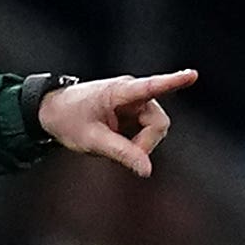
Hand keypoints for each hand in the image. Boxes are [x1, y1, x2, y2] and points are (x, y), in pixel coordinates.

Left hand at [37, 69, 197, 177]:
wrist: (52, 112)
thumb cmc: (68, 119)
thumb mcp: (91, 140)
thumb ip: (120, 153)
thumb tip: (146, 170)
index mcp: (120, 92)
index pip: (150, 87)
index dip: (173, 82)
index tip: (191, 75)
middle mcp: (133, 93)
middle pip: (158, 123)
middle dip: (146, 143)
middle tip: (123, 155)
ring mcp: (136, 102)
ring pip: (155, 129)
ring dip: (139, 143)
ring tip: (112, 144)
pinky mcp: (135, 112)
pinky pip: (145, 132)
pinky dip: (135, 142)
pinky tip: (116, 140)